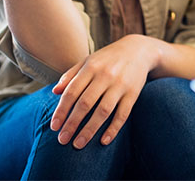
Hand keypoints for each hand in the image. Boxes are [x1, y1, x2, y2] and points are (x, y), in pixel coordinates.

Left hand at [49, 34, 156, 148]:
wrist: (139, 50)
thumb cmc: (109, 58)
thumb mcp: (89, 60)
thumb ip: (71, 75)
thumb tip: (55, 92)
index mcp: (91, 67)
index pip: (72, 92)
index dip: (62, 111)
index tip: (54, 127)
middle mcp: (105, 76)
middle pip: (85, 103)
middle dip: (72, 124)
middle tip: (62, 140)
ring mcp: (120, 85)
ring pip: (103, 111)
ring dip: (90, 129)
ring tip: (79, 144)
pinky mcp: (133, 93)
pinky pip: (123, 114)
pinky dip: (114, 128)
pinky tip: (104, 141)